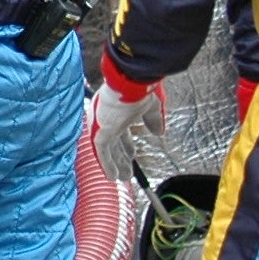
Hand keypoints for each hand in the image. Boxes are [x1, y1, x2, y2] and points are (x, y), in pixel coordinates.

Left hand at [91, 54, 163, 184]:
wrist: (130, 82)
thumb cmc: (140, 89)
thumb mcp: (151, 107)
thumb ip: (153, 120)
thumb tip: (159, 132)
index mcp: (118, 112)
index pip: (122, 132)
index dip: (127, 145)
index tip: (133, 155)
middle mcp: (108, 119)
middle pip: (115, 144)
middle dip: (122, 158)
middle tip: (127, 171)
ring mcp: (103, 126)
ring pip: (109, 151)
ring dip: (116, 165)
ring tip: (123, 178)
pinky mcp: (99, 132)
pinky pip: (102, 153)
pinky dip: (107, 165)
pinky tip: (112, 176)